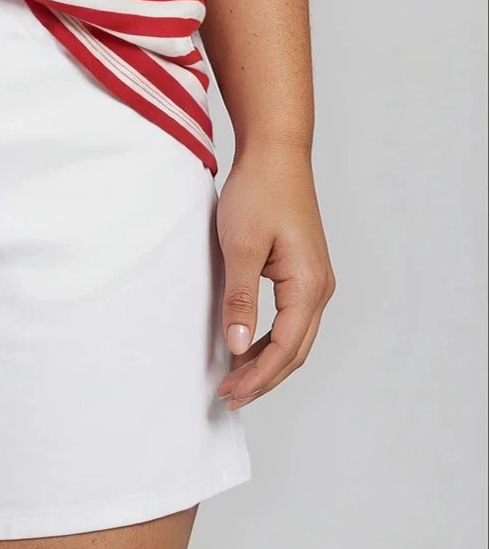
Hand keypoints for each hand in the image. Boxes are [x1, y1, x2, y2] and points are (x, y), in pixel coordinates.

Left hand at [215, 140, 335, 409]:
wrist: (275, 151)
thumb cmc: (259, 191)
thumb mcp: (241, 246)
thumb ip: (240, 299)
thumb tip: (238, 347)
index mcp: (309, 286)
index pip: (285, 349)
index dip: (258, 376)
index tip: (229, 393)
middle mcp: (320, 288)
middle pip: (296, 351)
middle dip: (264, 378)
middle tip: (229, 397)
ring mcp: (316, 279)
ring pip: (296, 337)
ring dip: (268, 361)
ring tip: (236, 379)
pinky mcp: (305, 270)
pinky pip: (292, 318)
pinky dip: (273, 339)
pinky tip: (249, 344)